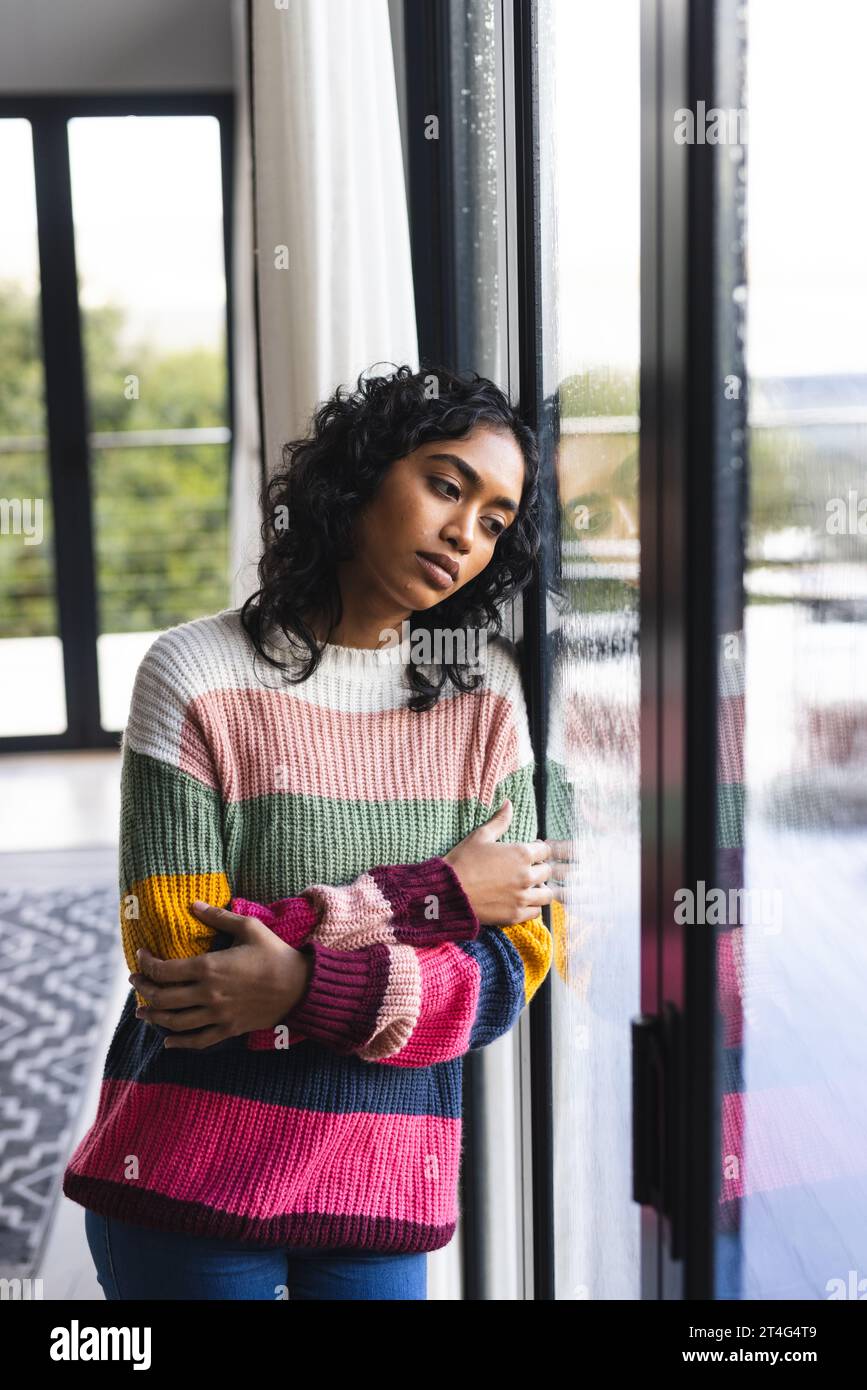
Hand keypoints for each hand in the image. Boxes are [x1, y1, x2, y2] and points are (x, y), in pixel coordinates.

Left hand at [129, 902, 313, 1049]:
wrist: (300, 986)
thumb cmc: (275, 953)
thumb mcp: (249, 927)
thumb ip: (218, 916)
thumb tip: (193, 904)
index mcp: (209, 967)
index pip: (164, 970)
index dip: (146, 963)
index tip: (140, 956)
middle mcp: (208, 994)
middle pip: (163, 998)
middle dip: (144, 989)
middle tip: (137, 982)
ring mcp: (217, 1015)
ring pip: (174, 1022)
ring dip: (153, 1017)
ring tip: (142, 1011)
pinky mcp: (228, 1029)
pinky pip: (197, 1041)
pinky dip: (179, 1043)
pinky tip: (168, 1041)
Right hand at [443, 799, 553, 924]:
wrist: (448, 892)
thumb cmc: (462, 861)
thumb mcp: (480, 836)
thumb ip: (499, 821)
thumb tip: (509, 803)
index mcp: (521, 853)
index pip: (545, 850)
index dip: (539, 849)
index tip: (533, 852)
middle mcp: (526, 876)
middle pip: (547, 872)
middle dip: (540, 868)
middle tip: (530, 869)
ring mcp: (522, 897)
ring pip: (546, 894)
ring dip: (540, 889)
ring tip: (530, 887)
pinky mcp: (515, 915)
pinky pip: (535, 913)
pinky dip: (532, 907)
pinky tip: (522, 901)